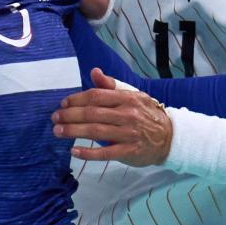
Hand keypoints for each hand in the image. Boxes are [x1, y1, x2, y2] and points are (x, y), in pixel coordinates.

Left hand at [52, 68, 172, 164]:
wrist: (170, 136)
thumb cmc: (146, 113)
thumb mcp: (132, 94)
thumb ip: (111, 85)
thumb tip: (94, 71)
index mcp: (126, 98)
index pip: (96, 96)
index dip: (77, 99)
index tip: (63, 104)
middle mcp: (127, 114)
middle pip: (92, 113)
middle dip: (70, 115)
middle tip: (54, 118)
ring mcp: (128, 134)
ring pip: (96, 131)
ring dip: (74, 131)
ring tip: (58, 131)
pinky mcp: (129, 151)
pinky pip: (105, 153)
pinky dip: (88, 153)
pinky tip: (74, 151)